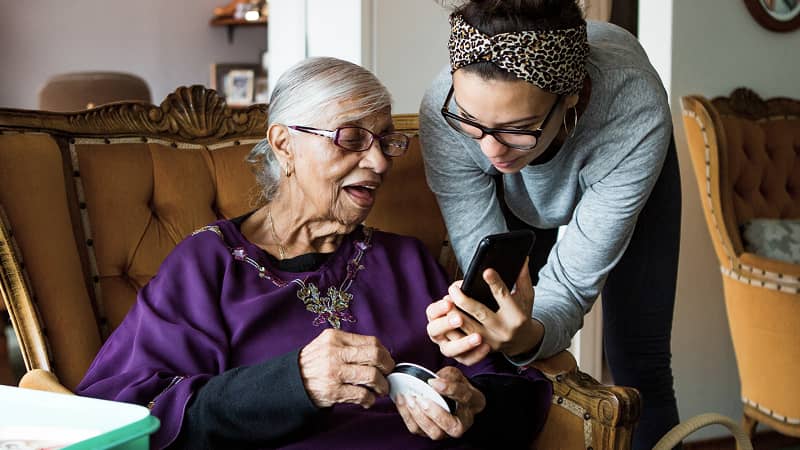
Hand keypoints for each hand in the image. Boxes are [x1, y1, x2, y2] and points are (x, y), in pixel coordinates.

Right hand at [299, 328, 394, 408]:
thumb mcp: (327, 344)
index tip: (387, 362)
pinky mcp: (333, 391)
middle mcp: (335, 352)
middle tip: (388, 375)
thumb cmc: (314, 363)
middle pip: (375, 356)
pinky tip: (367, 400)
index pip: (372, 342)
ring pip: (372, 376)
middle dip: (387, 368)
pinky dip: (370, 399)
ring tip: (380, 390)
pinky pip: (362, 395)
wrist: (291, 381)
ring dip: (382, 386)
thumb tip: (380, 354)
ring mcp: (334, 372)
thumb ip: (350, 345)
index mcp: (336, 337)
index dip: (385, 354)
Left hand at [395, 366, 484, 439]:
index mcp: (472, 403)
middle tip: (421, 398)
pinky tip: (402, 401)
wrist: (453, 400)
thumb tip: (433, 380)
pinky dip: (407, 416)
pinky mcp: (429, 432)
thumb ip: (448, 376)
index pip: (464, 397)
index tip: (433, 381)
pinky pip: (417, 429)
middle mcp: (462, 422)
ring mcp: (446, 431)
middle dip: (435, 413)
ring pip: (434, 432)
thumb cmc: (456, 387)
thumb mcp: (456, 376)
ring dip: (419, 416)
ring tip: (409, 399)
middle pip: (451, 426)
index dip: (449, 389)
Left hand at [426, 258, 542, 362]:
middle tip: (453, 288)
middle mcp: (503, 329)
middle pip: (480, 313)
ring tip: (446, 300)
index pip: (503, 296)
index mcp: (516, 315)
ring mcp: (491, 340)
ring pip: (468, 328)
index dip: (495, 283)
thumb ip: (523, 279)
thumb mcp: (526, 297)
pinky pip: (464, 340)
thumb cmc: (522, 314)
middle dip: (464, 300)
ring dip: (455, 314)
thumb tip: (523, 259)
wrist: (523, 342)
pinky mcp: (481, 347)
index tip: (486, 270)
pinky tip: (444, 318)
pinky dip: (453, 329)